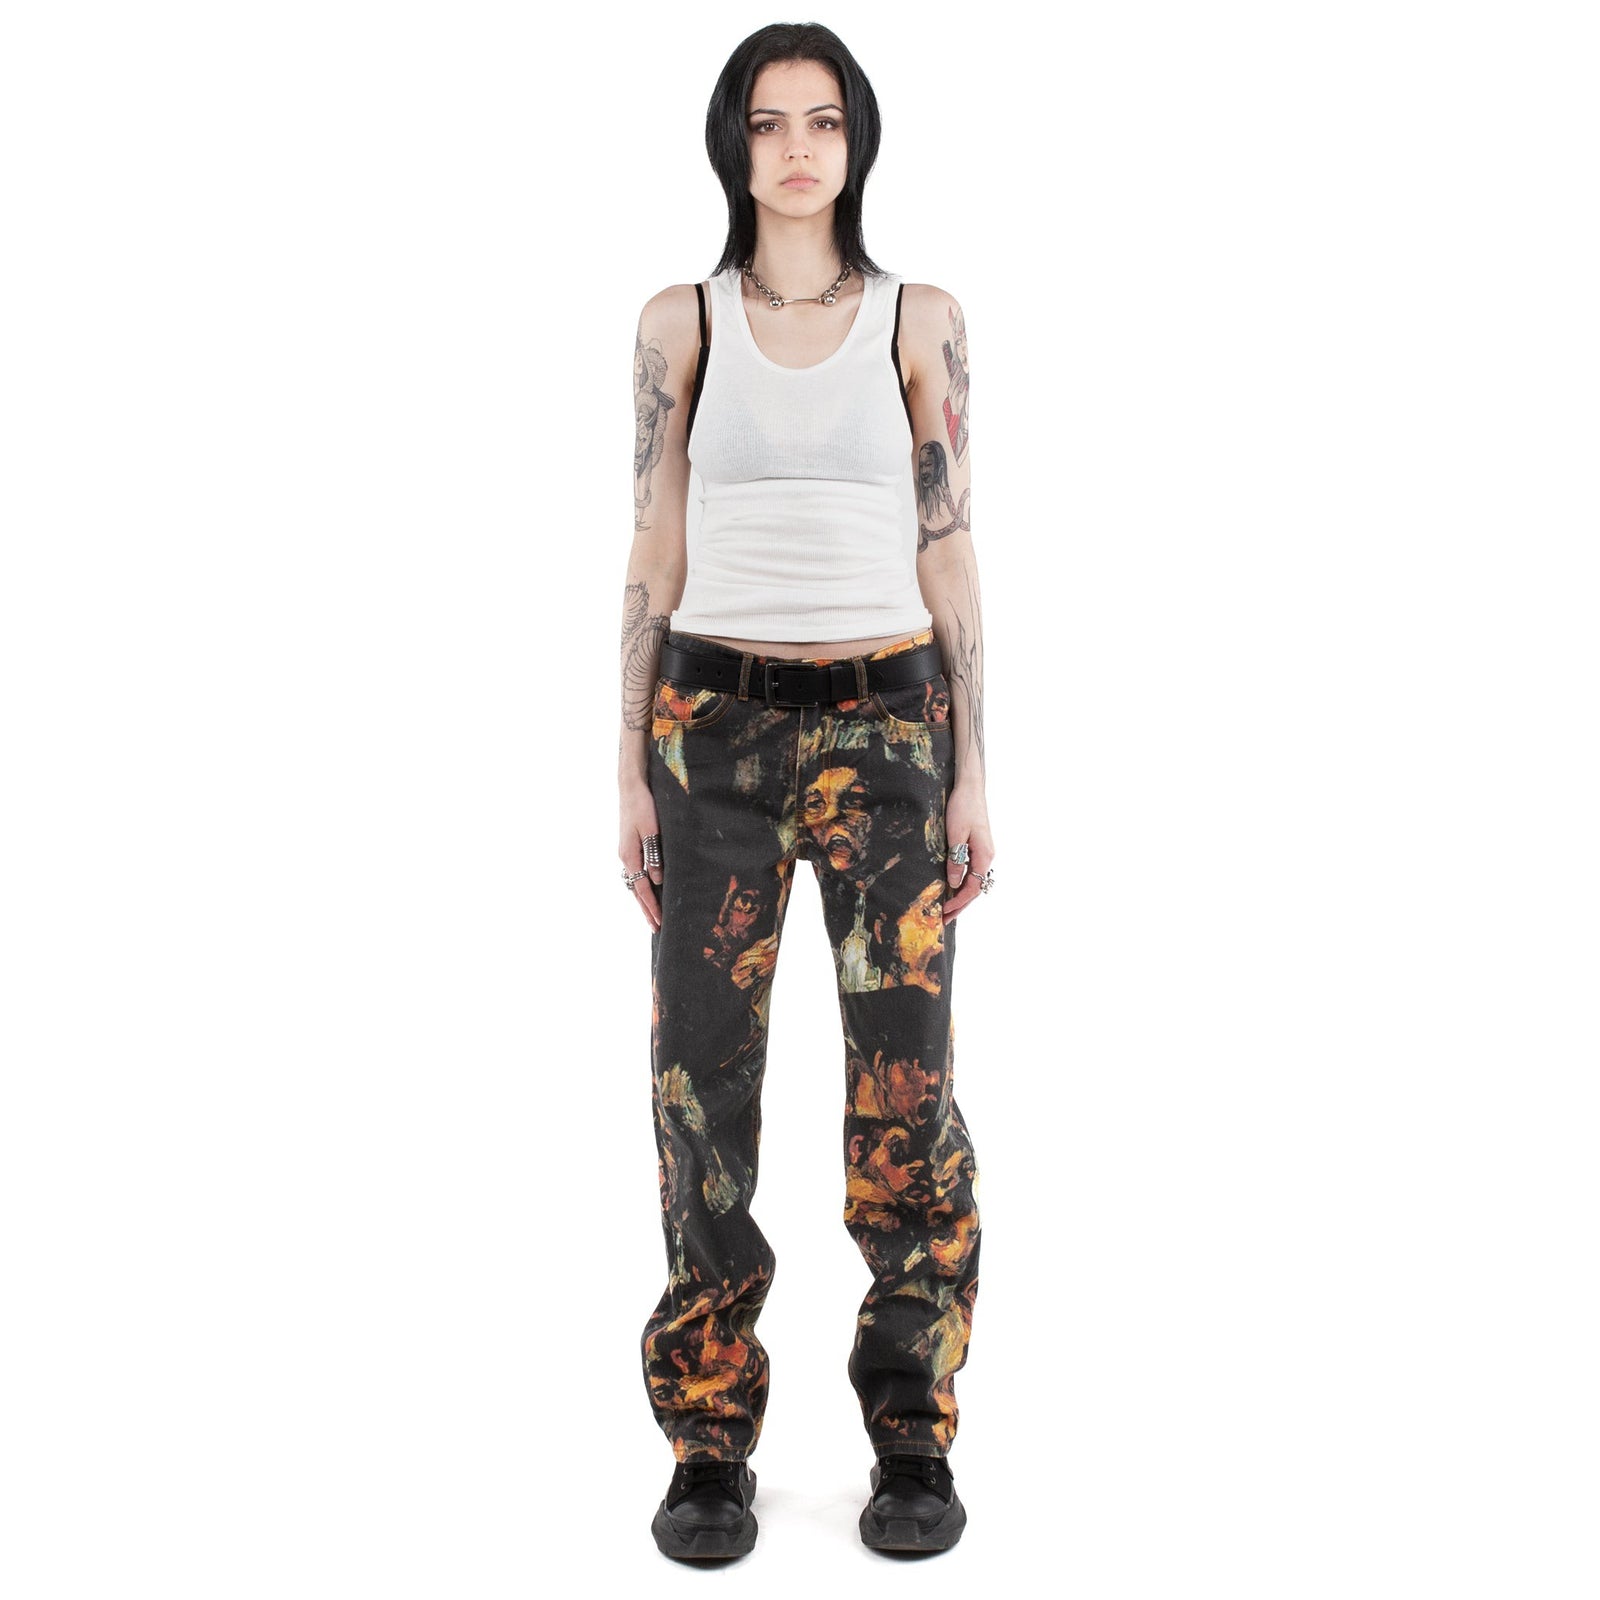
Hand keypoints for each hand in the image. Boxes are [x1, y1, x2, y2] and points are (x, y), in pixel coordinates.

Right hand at [619, 778, 662, 930]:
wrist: (631, 787)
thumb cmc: (643, 805)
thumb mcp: (651, 830)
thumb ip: (654, 856)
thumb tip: (657, 880)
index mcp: (629, 856)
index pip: (641, 889)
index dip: (651, 907)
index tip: (659, 922)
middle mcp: (625, 857)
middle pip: (635, 891)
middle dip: (646, 910)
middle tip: (656, 928)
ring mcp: (626, 852)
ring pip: (634, 883)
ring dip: (643, 900)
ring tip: (652, 915)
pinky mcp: (630, 846)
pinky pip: (636, 873)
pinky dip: (642, 886)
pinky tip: (648, 889)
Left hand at [943, 783, 993, 923]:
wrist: (970, 788)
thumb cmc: (963, 807)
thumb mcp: (956, 834)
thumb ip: (955, 859)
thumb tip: (953, 882)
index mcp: (984, 855)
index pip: (973, 887)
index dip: (959, 902)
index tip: (945, 912)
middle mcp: (987, 856)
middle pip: (976, 888)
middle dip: (961, 905)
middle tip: (945, 920)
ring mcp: (983, 852)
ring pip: (974, 881)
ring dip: (961, 897)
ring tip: (948, 909)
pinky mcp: (977, 847)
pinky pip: (971, 871)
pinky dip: (962, 883)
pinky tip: (952, 888)